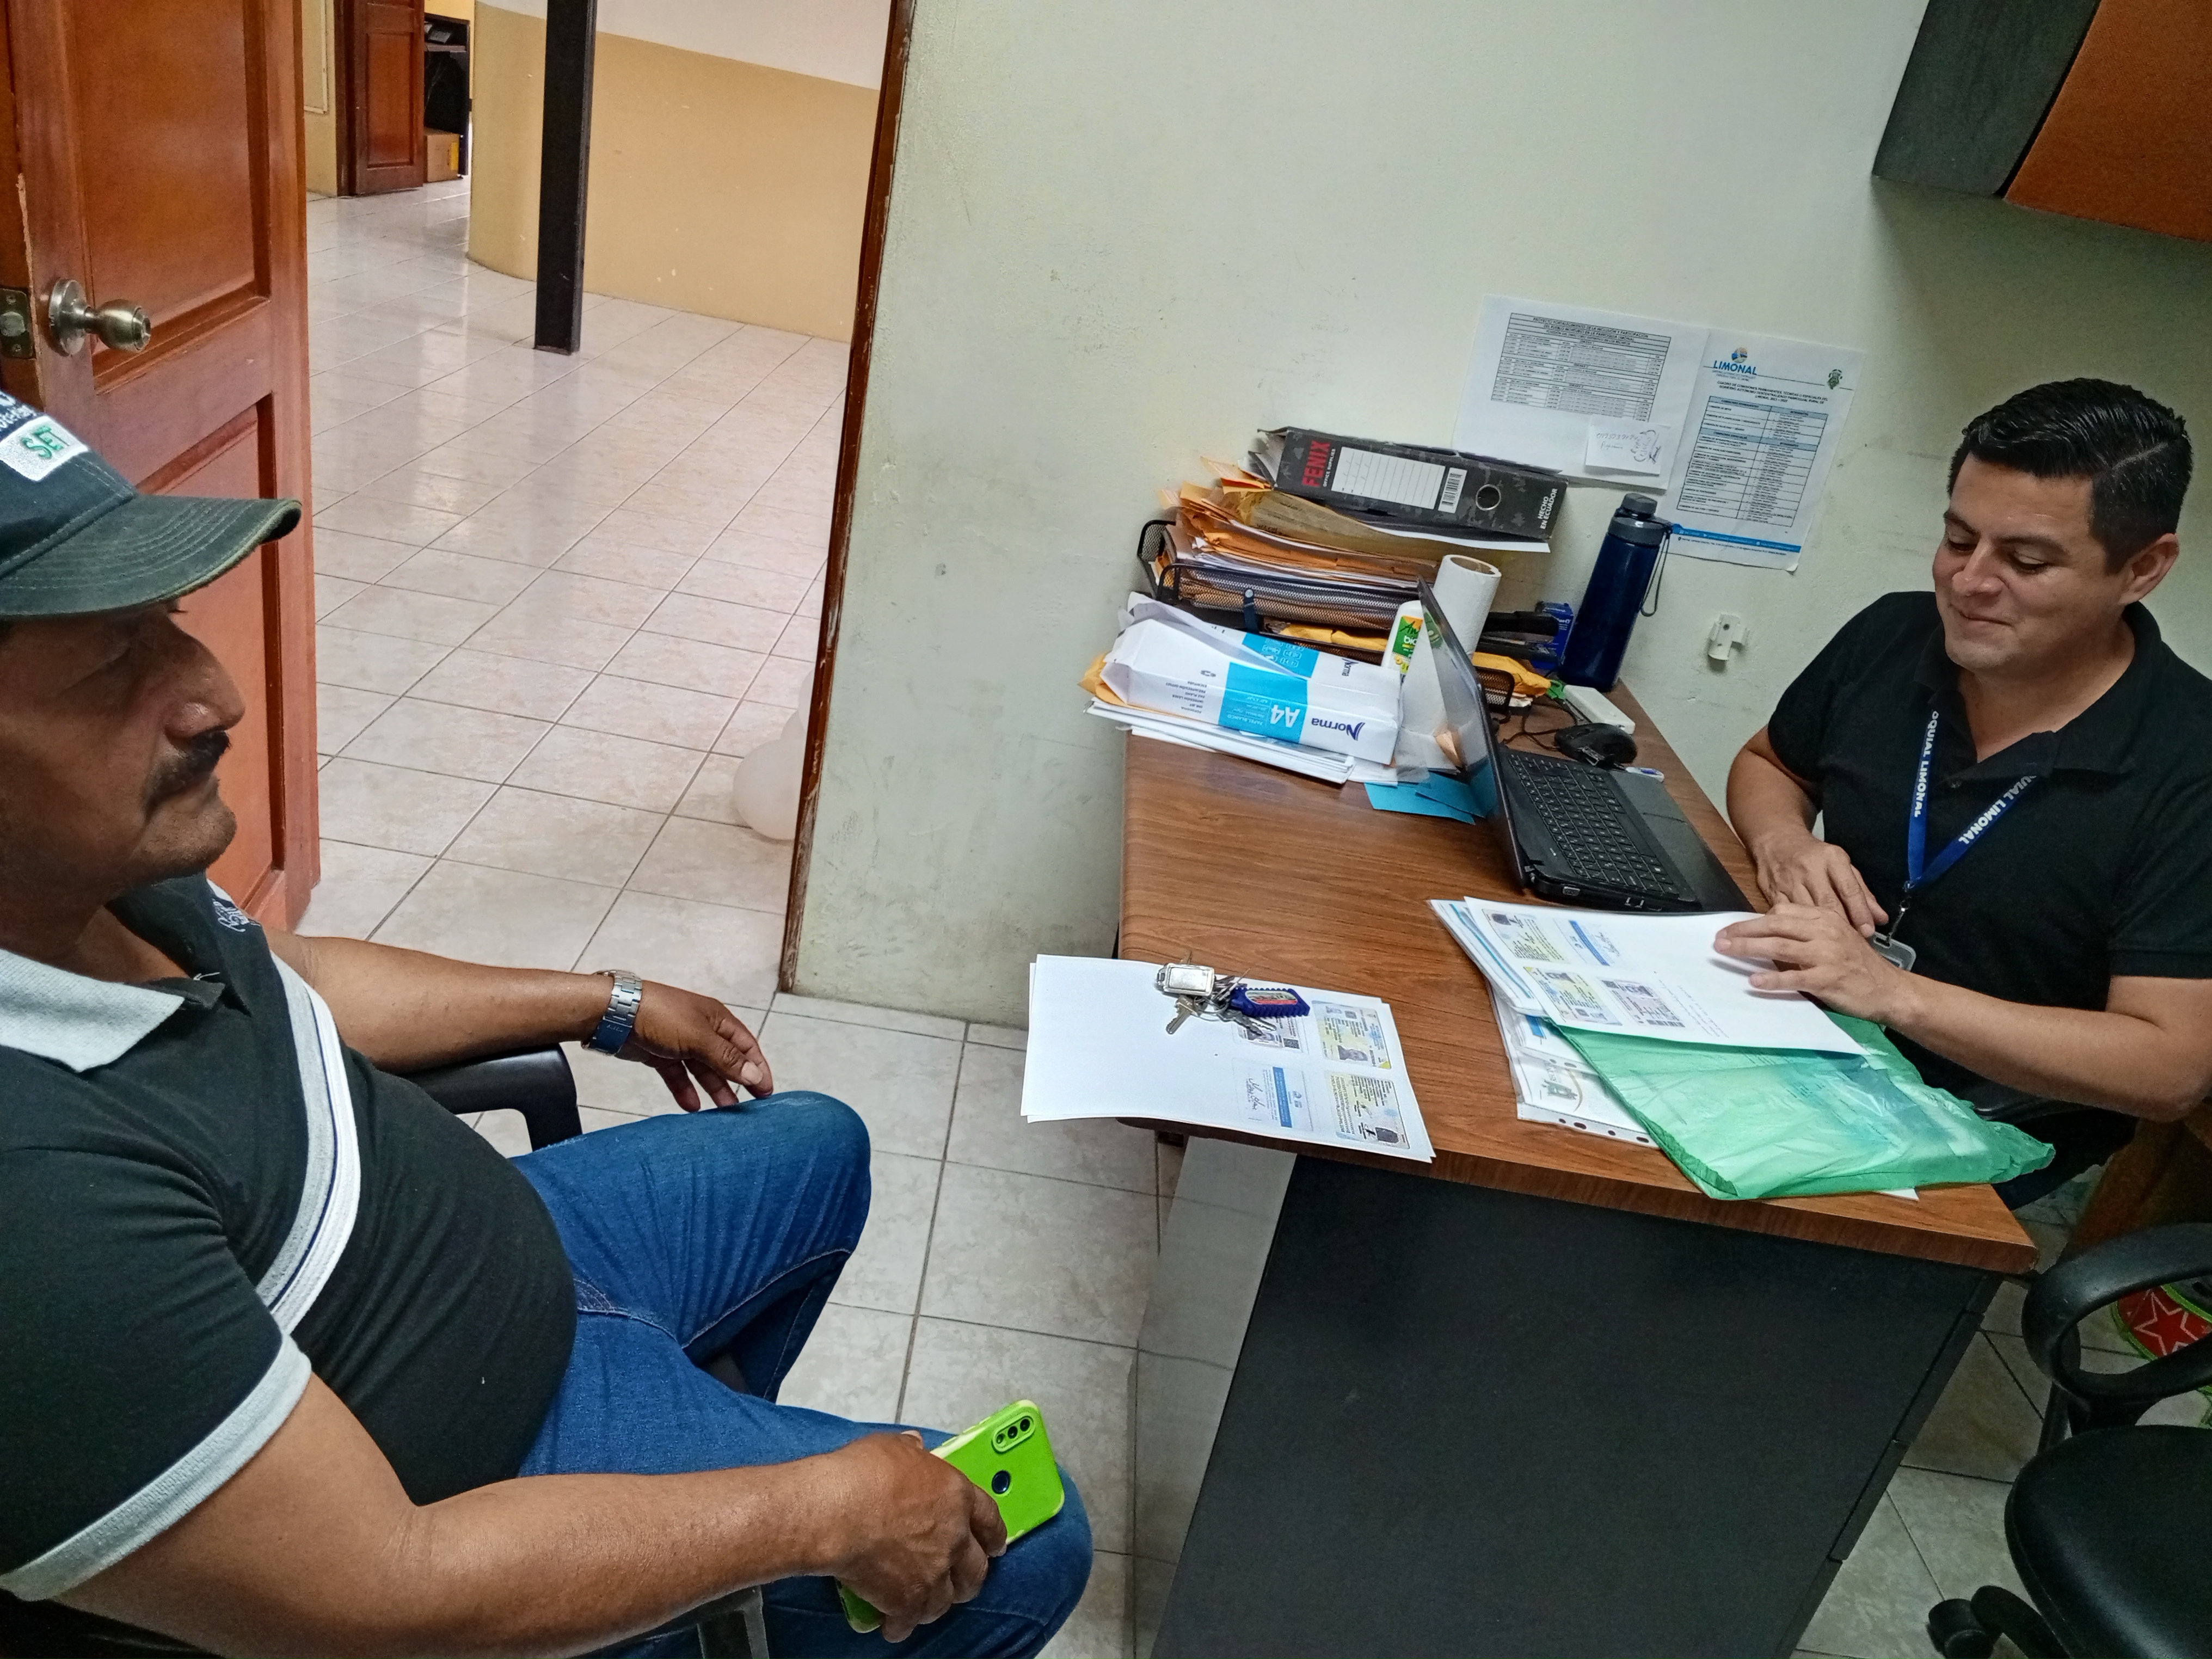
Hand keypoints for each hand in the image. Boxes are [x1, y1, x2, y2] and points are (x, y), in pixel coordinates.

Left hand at [616, 981, 773, 1107]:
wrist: (614, 1014)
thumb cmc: (662, 1017)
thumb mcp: (699, 1038)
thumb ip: (727, 1059)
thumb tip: (755, 1075)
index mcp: (716, 1019)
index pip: (745, 1045)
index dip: (758, 1067)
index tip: (767, 1091)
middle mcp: (701, 1030)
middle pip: (726, 1059)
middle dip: (738, 1081)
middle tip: (751, 1107)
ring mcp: (680, 1042)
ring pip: (703, 1070)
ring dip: (714, 1089)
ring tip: (725, 1112)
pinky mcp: (660, 1054)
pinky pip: (678, 1075)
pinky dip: (685, 1090)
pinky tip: (692, 1106)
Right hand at [817, 1432, 1005, 1642]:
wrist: (838, 1512)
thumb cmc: (863, 1474)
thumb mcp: (894, 1448)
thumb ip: (911, 1452)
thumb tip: (914, 1447)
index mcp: (956, 1497)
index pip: (989, 1519)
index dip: (994, 1535)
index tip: (997, 1546)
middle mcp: (953, 1538)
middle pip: (974, 1569)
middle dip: (969, 1578)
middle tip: (961, 1582)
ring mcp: (933, 1573)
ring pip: (946, 1600)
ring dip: (936, 1603)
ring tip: (922, 1604)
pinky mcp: (908, 1600)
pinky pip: (910, 1622)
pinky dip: (901, 1626)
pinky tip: (892, 1625)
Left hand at [1712, 904, 1915, 1024]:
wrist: (1889, 989)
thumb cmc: (1858, 965)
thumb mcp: (1834, 939)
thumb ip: (1806, 933)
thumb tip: (1770, 934)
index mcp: (1825, 918)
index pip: (1782, 912)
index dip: (1753, 920)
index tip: (1732, 927)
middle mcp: (1824, 931)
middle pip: (1775, 925)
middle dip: (1743, 930)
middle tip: (1718, 938)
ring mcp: (1826, 955)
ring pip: (1780, 947)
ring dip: (1748, 948)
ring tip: (1725, 952)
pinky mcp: (1828, 978)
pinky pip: (1795, 978)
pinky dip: (1773, 979)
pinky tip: (1754, 980)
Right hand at [1745, 829, 1886, 935]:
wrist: (1776, 841)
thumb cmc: (1815, 856)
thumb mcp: (1841, 865)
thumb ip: (1861, 892)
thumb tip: (1881, 919)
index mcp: (1832, 859)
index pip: (1849, 889)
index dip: (1860, 912)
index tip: (1868, 931)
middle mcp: (1810, 869)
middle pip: (1828, 903)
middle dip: (1843, 924)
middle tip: (1853, 942)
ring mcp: (1789, 881)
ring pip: (1807, 911)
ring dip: (1821, 930)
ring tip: (1834, 945)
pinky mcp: (1773, 892)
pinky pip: (1787, 915)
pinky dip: (1797, 929)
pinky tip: (1807, 940)